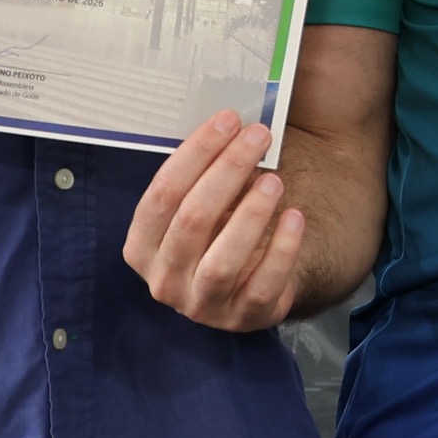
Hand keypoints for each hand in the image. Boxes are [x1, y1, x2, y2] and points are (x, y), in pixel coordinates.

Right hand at [124, 112, 310, 330]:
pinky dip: (281, 250)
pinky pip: (263, 285)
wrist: (244, 288)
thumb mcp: (198, 205)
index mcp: (142, 246)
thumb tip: (231, 121)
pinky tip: (295, 217)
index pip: (162, 194)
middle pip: (193, 220)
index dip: (195, 154)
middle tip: (259, 136)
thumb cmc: (217, 232)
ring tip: (275, 179)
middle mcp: (164, 280)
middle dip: (228, 171)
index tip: (228, 119)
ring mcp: (201, 305)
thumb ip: (203, 172)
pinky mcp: (243, 318)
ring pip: (223, 260)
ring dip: (250, 214)